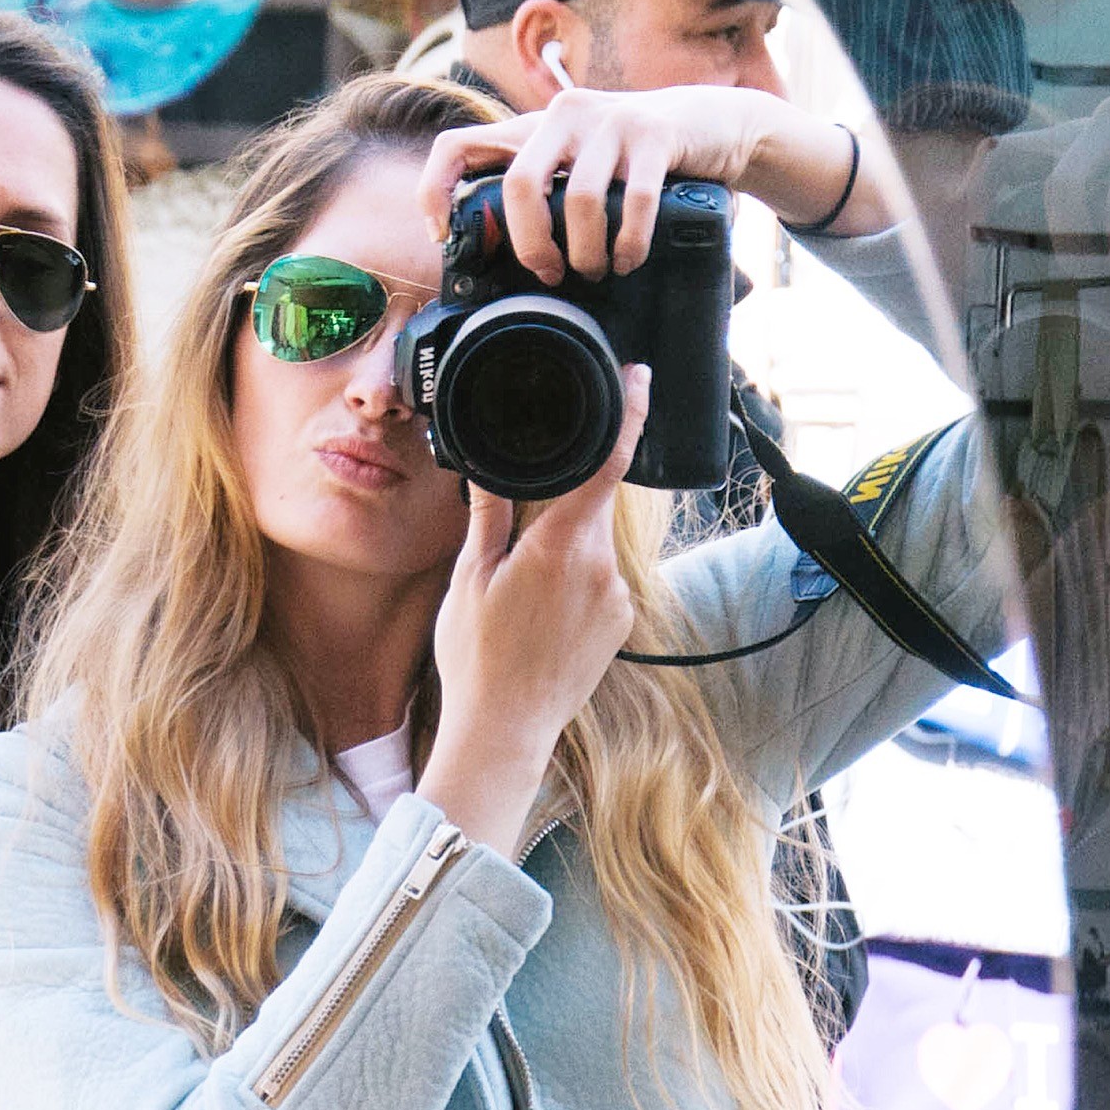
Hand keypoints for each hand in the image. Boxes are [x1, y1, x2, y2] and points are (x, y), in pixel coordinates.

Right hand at [416, 368, 650, 854]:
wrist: (505, 729)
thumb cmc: (478, 659)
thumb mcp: (471, 577)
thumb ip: (489, 513)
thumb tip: (488, 463)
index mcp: (562, 545)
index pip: (607, 461)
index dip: (628, 413)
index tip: (638, 379)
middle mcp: (602, 567)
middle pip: (595, 503)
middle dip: (564, 504)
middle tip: (520, 543)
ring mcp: (617, 597)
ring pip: (596, 543)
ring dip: (565, 547)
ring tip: (523, 594)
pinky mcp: (621, 622)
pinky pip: (602, 579)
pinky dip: (576, 579)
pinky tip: (542, 615)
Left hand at [419, 88, 872, 283]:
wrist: (712, 125)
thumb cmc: (633, 161)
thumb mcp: (578, 165)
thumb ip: (542, 192)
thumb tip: (500, 257)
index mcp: (534, 127)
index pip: (458, 144)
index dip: (436, 189)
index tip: (442, 237)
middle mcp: (564, 114)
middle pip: (520, 185)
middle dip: (531, 244)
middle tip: (550, 273)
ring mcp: (611, 120)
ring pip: (577, 200)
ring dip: (586, 251)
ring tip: (597, 270)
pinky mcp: (655, 134)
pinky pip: (631, 203)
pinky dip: (629, 243)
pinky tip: (629, 259)